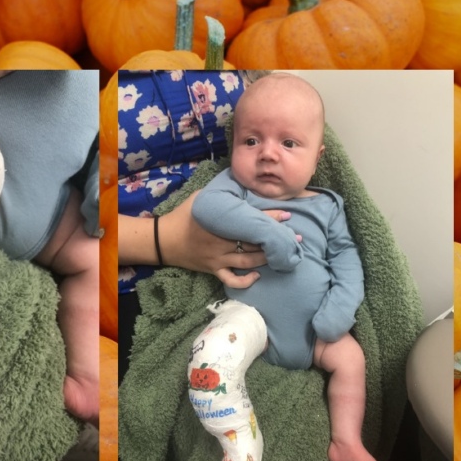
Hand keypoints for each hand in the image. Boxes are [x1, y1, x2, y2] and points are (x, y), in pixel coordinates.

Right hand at [160, 190, 291, 287]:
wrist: (164, 240)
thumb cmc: (184, 215)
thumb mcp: (202, 196)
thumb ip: (222, 191)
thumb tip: (241, 179)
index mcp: (220, 221)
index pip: (251, 218)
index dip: (271, 216)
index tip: (288, 214)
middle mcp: (222, 241)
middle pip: (254, 241)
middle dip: (276, 239)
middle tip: (297, 238)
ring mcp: (218, 258)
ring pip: (247, 261)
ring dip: (266, 258)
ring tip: (284, 255)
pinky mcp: (213, 269)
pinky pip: (230, 279)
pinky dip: (244, 281)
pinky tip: (257, 276)